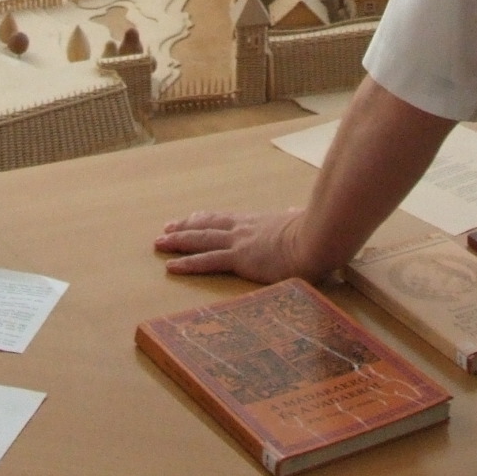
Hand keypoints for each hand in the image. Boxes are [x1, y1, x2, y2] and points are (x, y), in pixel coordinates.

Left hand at [156, 209, 314, 281]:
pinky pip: (207, 261)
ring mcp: (239, 242)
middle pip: (206, 226)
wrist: (316, 239)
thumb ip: (292, 216)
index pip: (224, 219)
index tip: (190, 219)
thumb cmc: (314, 232)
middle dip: (184, 228)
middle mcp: (243, 228)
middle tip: (166, 230)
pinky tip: (172, 266)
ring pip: (200, 240)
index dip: (204, 219)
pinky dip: (187, 263)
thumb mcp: (299, 220)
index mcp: (257, 222)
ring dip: (178, 241)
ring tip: (159, 243)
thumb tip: (294, 209)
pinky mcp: (240, 258)